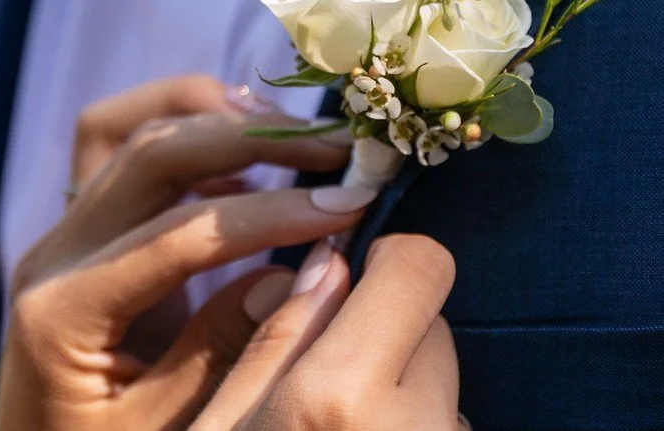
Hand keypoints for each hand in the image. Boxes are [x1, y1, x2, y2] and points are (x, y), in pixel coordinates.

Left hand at [0, 76, 361, 429]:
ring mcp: (64, 230)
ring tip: (290, 131)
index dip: (271, 212)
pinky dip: (188, 132)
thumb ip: (226, 350)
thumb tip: (297, 270)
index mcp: (63, 311)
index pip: (182, 233)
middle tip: (330, 145)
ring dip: (213, 115)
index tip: (345, 203)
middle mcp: (54, 252)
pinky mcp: (83, 224)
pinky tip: (247, 161)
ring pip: (130, 127)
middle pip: (153, 151)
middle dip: (250, 137)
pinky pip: (122, 144)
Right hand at [195, 235, 464, 430]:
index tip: (356, 275)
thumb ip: (277, 339)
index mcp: (342, 398)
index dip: (388, 257)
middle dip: (388, 335)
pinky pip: (450, 424)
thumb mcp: (221, 430)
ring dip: (404, 392)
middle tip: (332, 385)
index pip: (418, 266)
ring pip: (444, 382)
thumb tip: (329, 259)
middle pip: (431, 323)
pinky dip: (418, 428)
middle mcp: (421, 427)